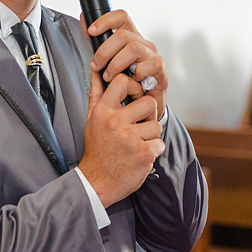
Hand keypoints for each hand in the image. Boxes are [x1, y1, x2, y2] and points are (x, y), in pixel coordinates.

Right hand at [78, 70, 163, 207]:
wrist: (96, 182)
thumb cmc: (97, 148)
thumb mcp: (92, 119)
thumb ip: (97, 93)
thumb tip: (96, 69)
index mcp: (103, 111)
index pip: (124, 81)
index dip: (133, 87)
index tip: (132, 98)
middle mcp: (116, 122)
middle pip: (148, 103)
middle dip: (147, 115)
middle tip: (138, 126)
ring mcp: (130, 138)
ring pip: (156, 125)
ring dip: (150, 136)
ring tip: (136, 144)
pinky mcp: (143, 154)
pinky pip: (159, 144)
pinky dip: (153, 151)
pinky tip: (139, 156)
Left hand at [86, 9, 166, 119]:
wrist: (141, 105)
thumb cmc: (126, 81)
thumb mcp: (108, 60)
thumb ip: (97, 41)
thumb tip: (83, 19)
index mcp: (130, 37)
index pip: (121, 17)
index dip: (105, 20)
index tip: (92, 31)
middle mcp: (142, 43)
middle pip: (123, 34)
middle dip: (104, 51)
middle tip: (96, 66)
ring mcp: (152, 55)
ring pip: (133, 48)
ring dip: (116, 64)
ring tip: (109, 77)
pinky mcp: (161, 69)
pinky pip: (148, 65)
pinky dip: (136, 75)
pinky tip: (132, 82)